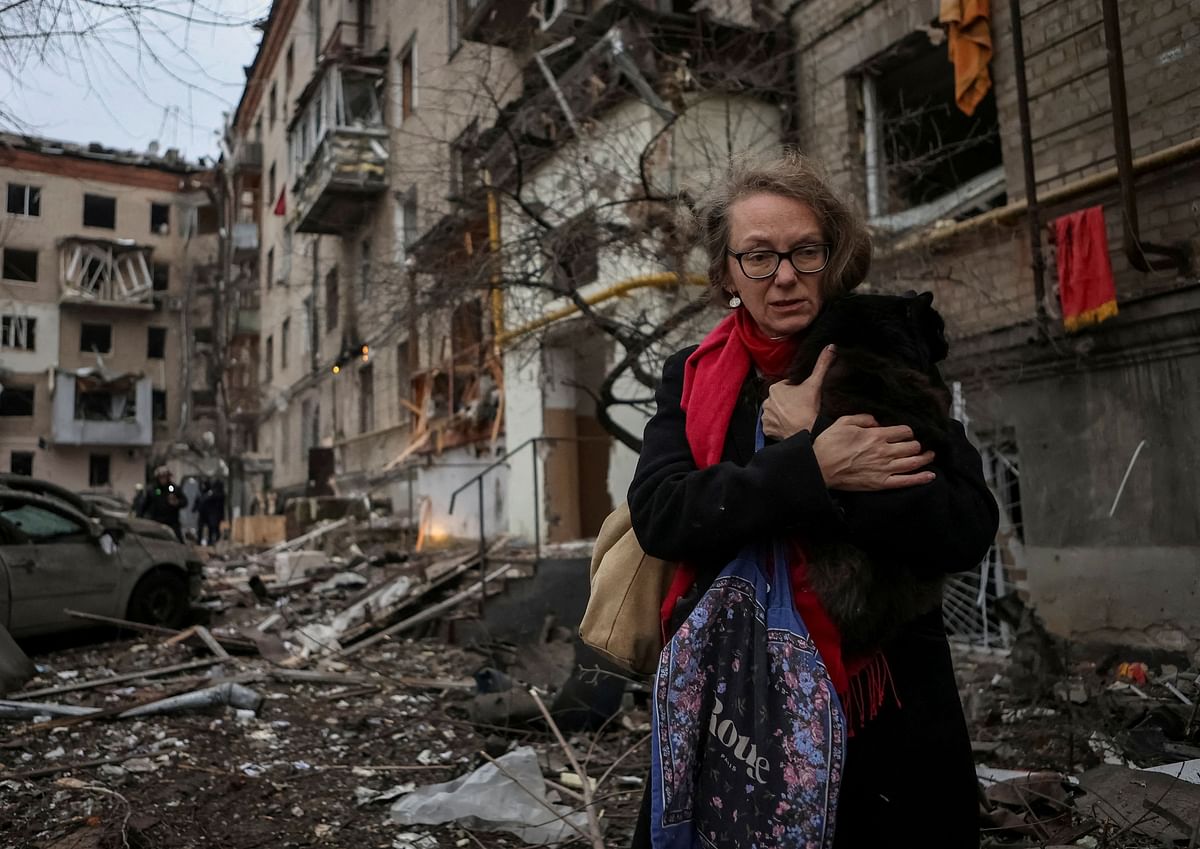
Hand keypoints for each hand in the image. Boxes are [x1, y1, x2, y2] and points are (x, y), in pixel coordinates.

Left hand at [761, 344, 835, 439]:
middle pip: (781, 400)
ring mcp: (766, 417)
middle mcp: (766, 402)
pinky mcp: (767, 430)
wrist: (809, 433)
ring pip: (776, 412)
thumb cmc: (811, 408)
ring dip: (784, 414)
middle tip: (803, 408)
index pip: (788, 386)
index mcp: (775, 388)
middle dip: (790, 402)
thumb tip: (831, 347)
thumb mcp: (817, 383)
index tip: (806, 398)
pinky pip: (772, 426)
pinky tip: (790, 426)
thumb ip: (823, 364)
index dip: (799, 391)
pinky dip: (779, 426)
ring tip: (797, 417)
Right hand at [812, 414, 935, 490]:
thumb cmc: (829, 444)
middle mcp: (884, 451)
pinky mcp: (881, 483)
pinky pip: (906, 481)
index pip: (904, 431)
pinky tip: (931, 475)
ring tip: (930, 455)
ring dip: (925, 458)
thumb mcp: (843, 422)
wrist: (820, 468)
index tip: (906, 433)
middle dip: (917, 444)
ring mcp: (884, 469)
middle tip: (918, 444)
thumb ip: (863, 418)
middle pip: (912, 446)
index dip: (908, 431)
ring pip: (914, 462)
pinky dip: (921, 479)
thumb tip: (877, 421)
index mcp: (876, 435)